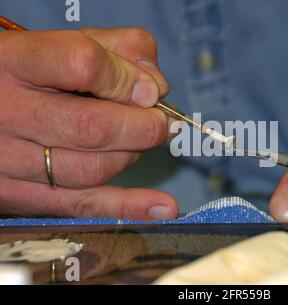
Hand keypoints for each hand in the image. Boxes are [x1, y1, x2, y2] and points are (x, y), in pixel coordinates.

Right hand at [0, 28, 177, 219]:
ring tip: (137, 142)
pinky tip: (163, 207)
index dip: (127, 79)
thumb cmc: (31, 71)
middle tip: (163, 124)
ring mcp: (6, 158)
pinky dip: (128, 207)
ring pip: (90, 170)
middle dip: (143, 128)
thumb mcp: (66, 41)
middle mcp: (6, 111)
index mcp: (14, 60)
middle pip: (92, 127)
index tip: (151, 91)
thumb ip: (119, 48)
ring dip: (130, 157)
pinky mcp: (15, 194)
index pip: (82, 65)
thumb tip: (156, 87)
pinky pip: (80, 206)